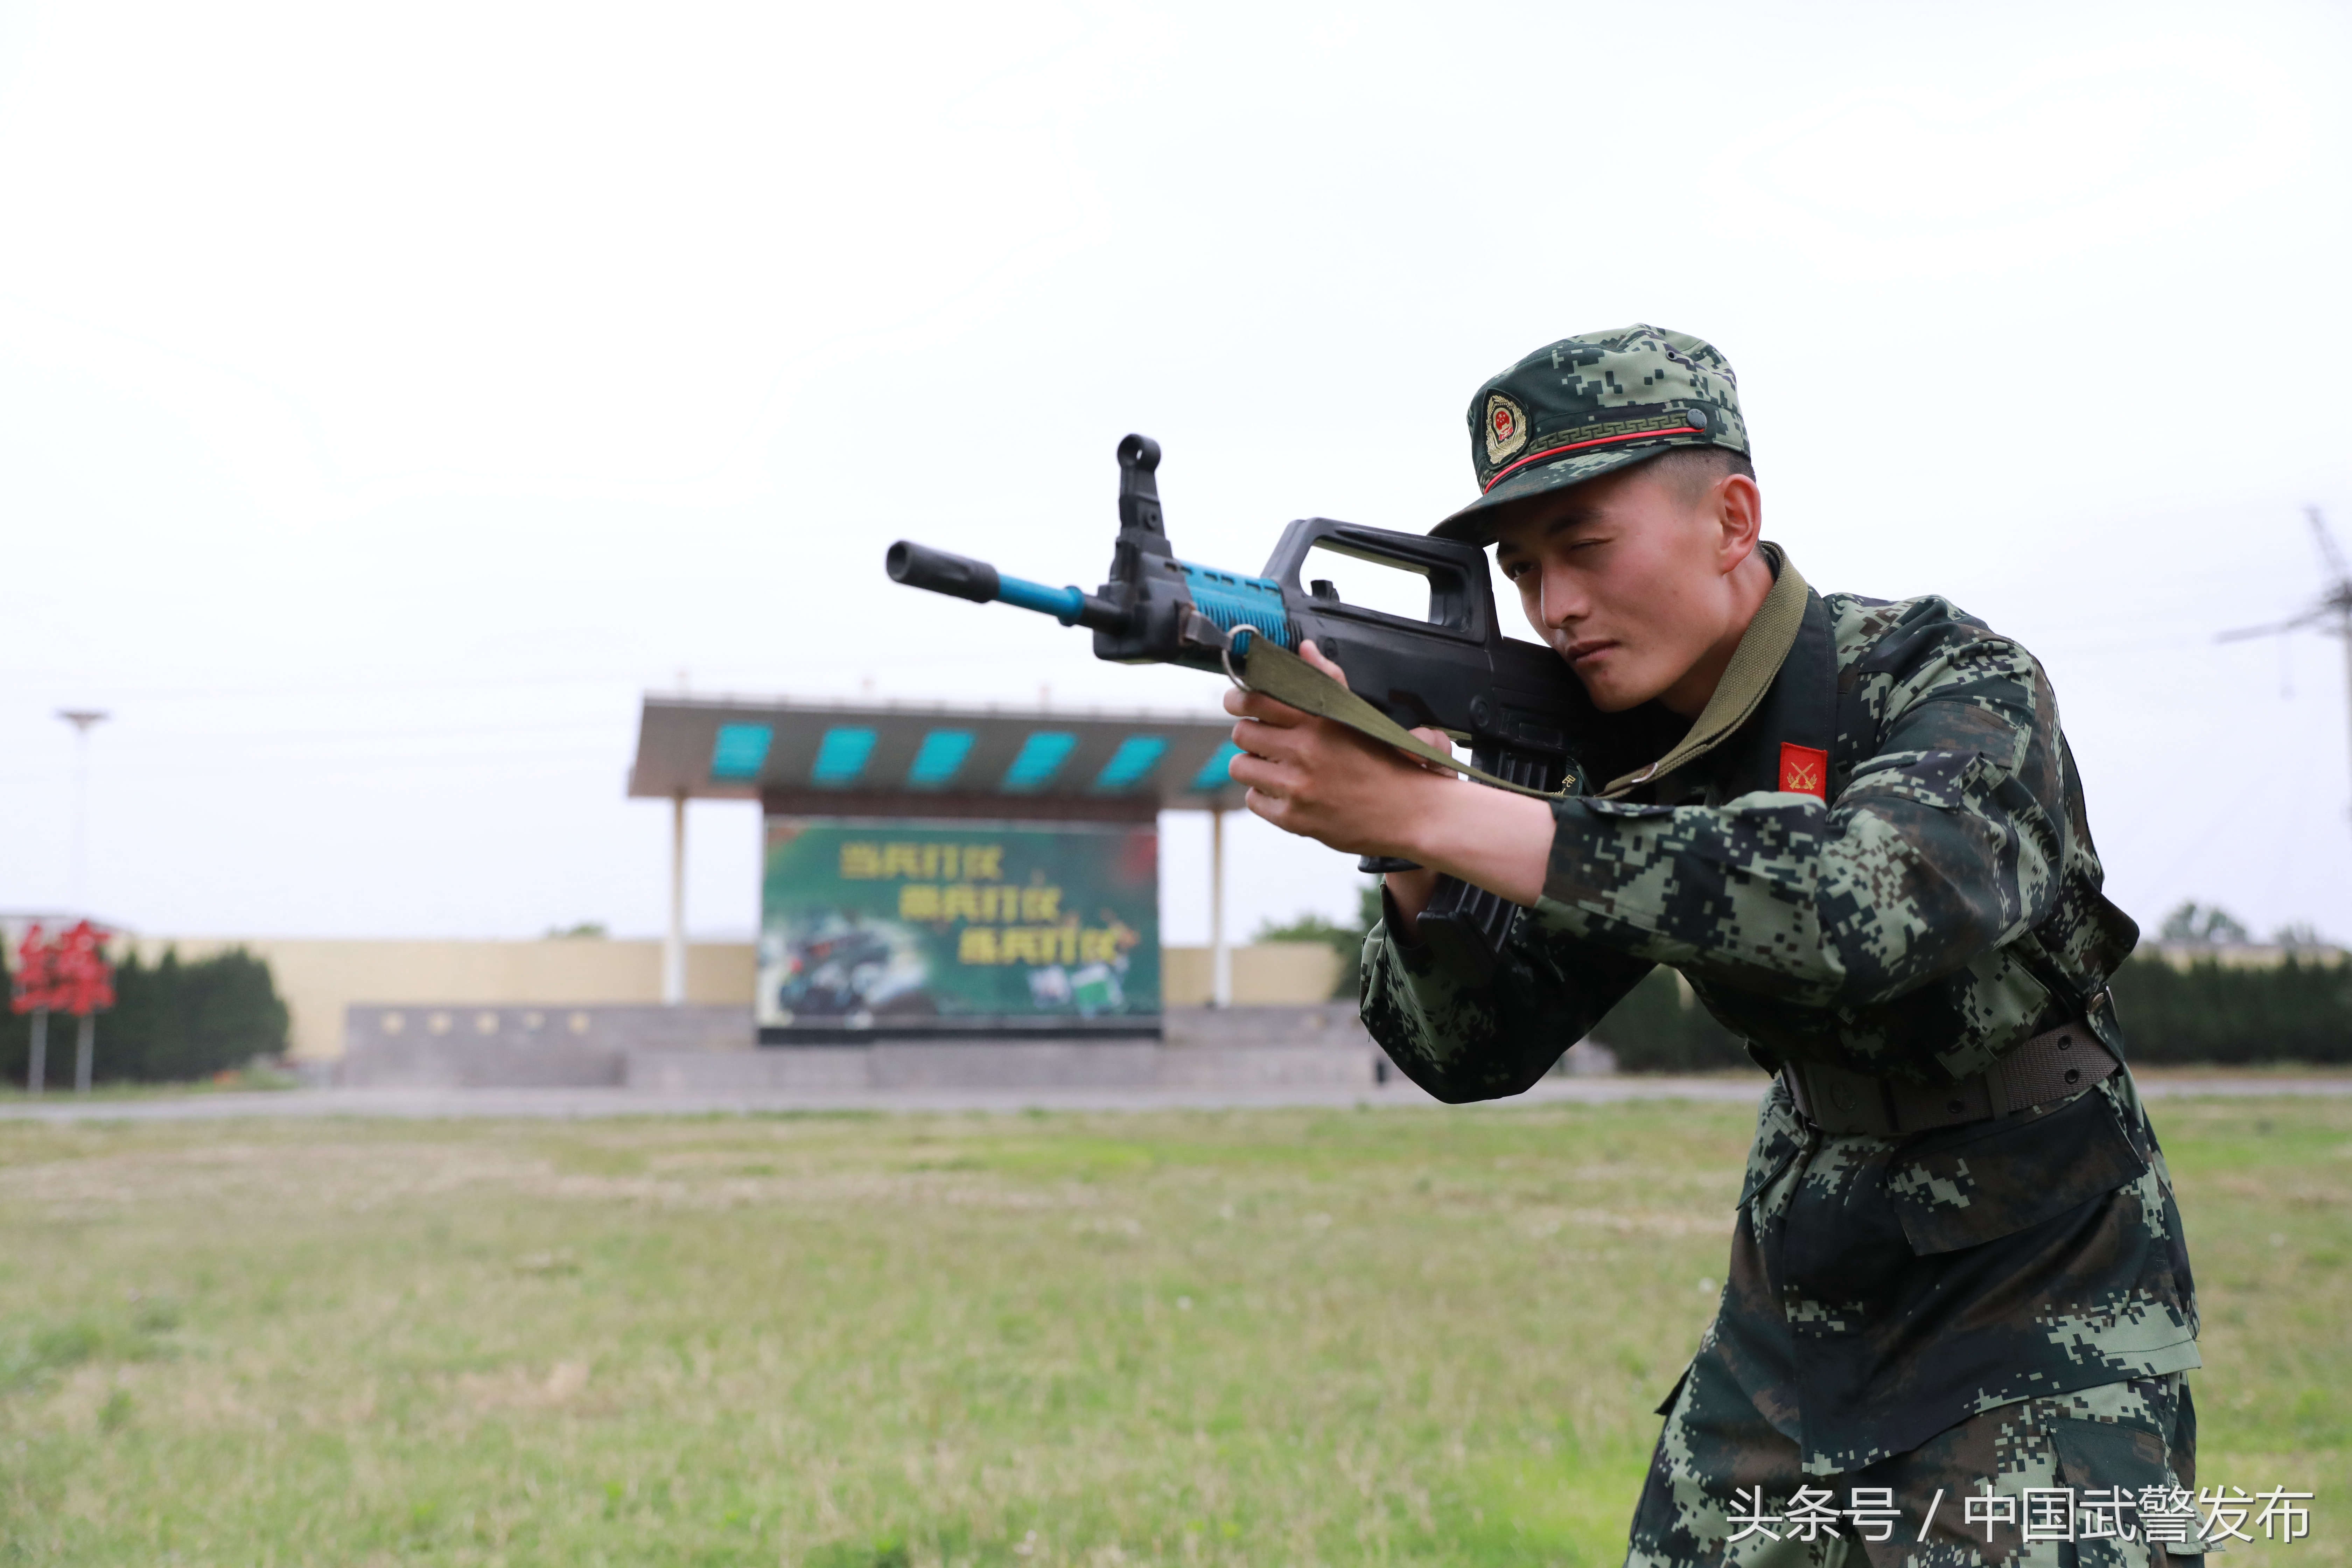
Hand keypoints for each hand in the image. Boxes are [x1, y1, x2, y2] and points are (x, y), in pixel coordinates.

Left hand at [1220, 641, 1557, 921]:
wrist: (1414, 812)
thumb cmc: (1390, 763)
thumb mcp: (1361, 715)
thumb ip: (1328, 680)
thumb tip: (1305, 650)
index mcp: (1320, 720)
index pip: (1256, 699)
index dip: (1239, 699)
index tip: (1237, 701)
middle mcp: (1305, 751)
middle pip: (1242, 733)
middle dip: (1249, 733)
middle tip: (1263, 738)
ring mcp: (1297, 786)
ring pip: (1241, 767)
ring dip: (1253, 765)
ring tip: (1273, 766)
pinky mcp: (1295, 818)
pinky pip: (1254, 800)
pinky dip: (1264, 795)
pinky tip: (1286, 791)